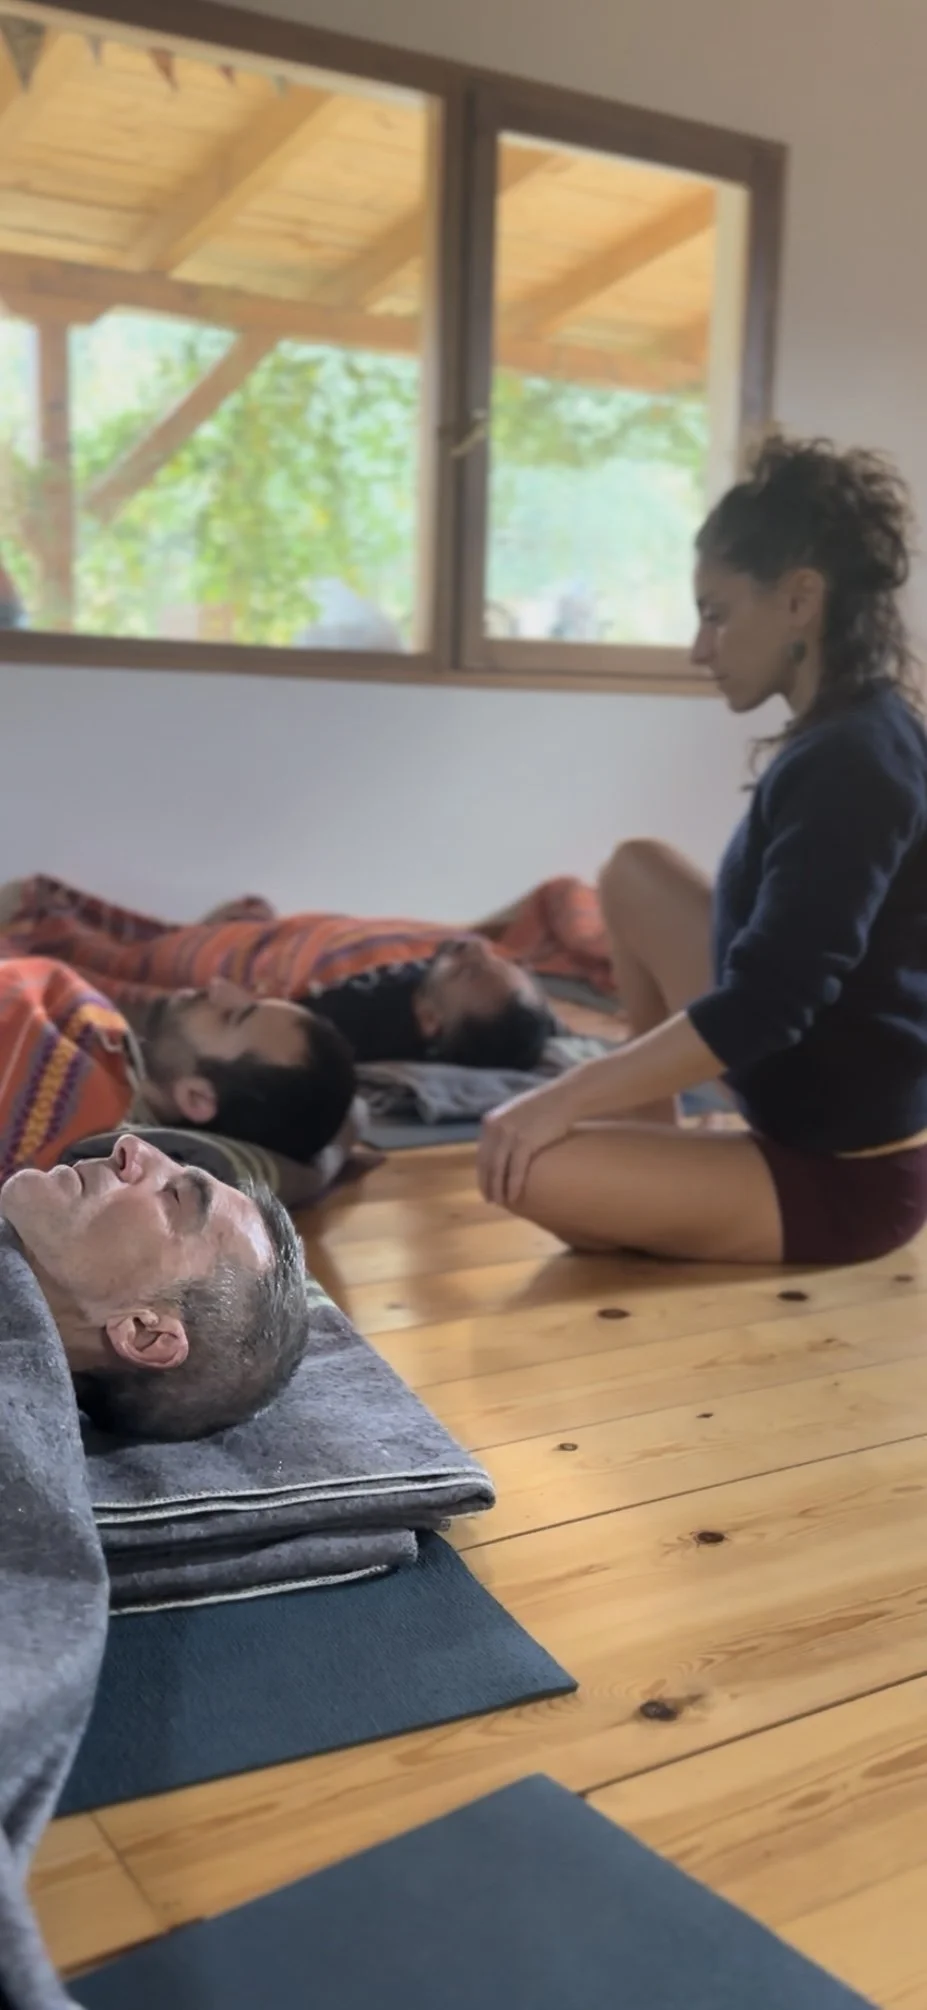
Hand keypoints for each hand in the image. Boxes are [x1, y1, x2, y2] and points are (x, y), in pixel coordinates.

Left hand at [477, 1085, 573, 1208]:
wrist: (563, 1098)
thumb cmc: (544, 1107)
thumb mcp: (515, 1115)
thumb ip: (505, 1129)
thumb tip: (502, 1148)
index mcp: (490, 1122)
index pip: (481, 1154)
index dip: (482, 1174)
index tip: (485, 1187)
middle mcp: (495, 1128)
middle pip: (486, 1164)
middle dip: (487, 1184)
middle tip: (491, 1200)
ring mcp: (509, 1134)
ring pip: (498, 1170)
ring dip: (497, 1189)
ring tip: (501, 1203)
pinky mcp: (525, 1142)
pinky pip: (516, 1170)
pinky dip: (513, 1186)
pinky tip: (513, 1197)